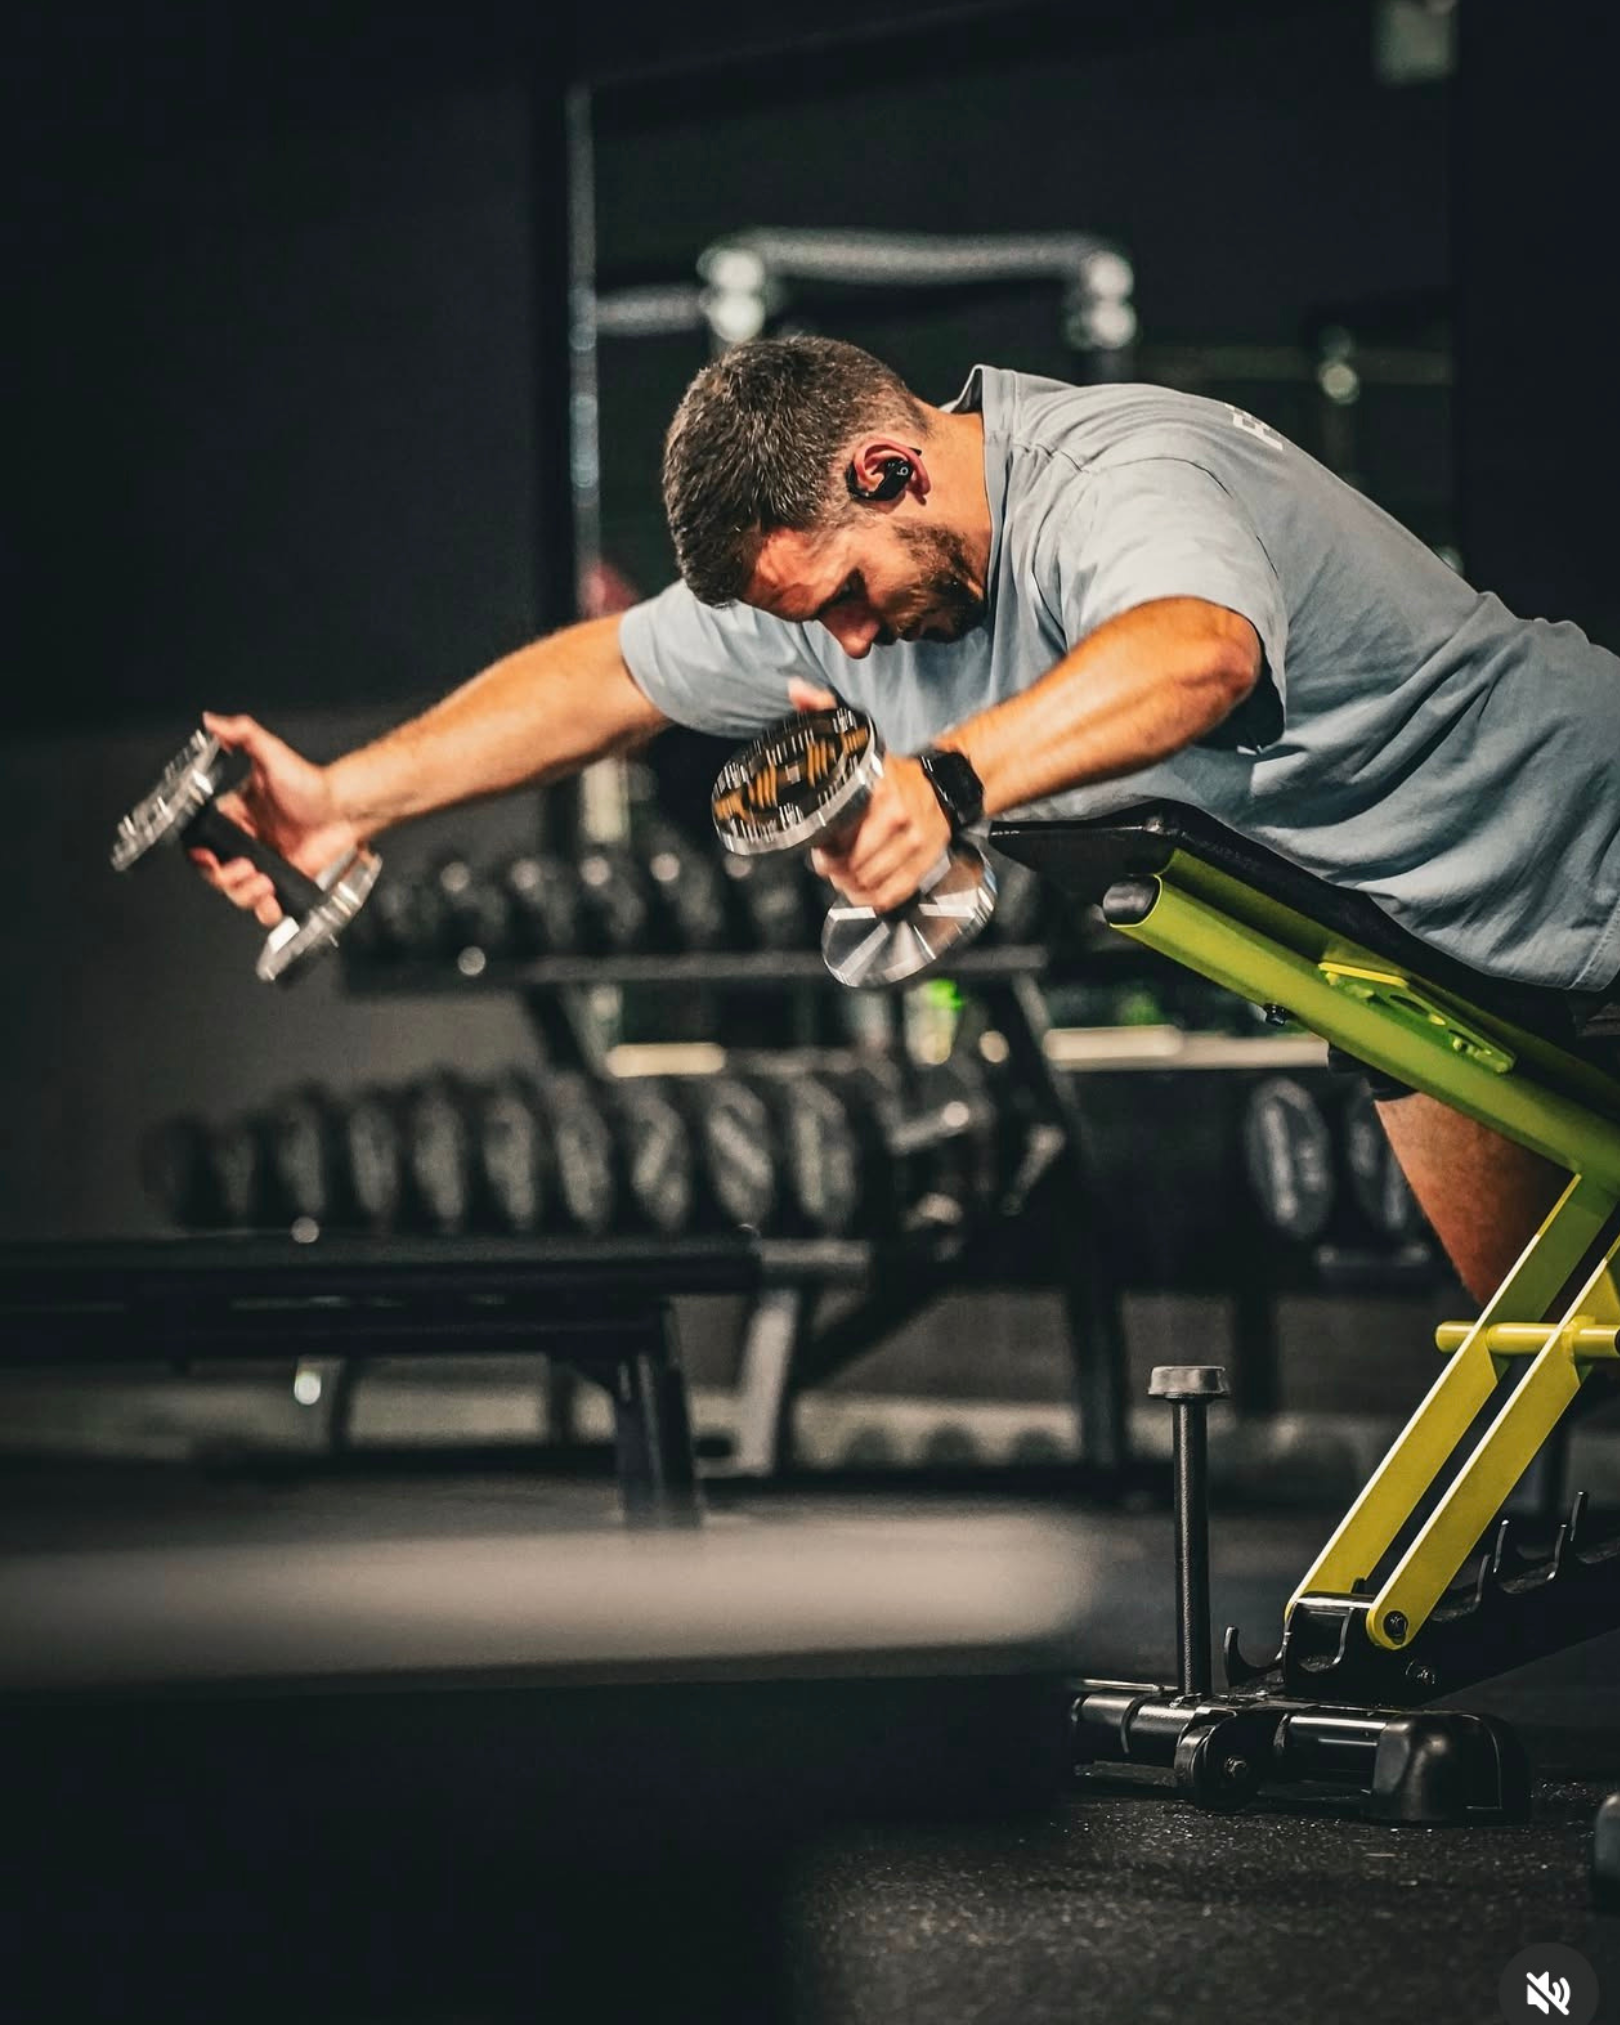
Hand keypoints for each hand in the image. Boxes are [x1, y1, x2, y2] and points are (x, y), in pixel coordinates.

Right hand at [189, 712, 363, 927]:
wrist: (344, 809)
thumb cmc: (312, 784)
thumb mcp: (272, 755)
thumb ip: (242, 735)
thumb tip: (213, 721)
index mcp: (236, 817)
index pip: (204, 842)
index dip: (200, 856)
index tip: (207, 857)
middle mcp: (247, 843)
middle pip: (217, 874)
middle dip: (225, 878)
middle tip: (246, 869)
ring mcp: (265, 864)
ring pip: (238, 893)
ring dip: (244, 894)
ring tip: (263, 882)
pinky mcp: (284, 881)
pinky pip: (266, 906)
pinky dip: (265, 910)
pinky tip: (272, 900)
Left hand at [787, 682, 952, 911]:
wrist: (946, 784)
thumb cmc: (894, 771)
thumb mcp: (861, 738)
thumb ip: (825, 712)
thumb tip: (795, 689)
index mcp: (877, 791)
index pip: (837, 834)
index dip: (820, 848)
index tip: (816, 844)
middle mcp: (898, 818)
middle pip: (850, 864)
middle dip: (831, 868)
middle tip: (826, 861)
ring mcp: (914, 843)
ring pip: (868, 882)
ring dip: (848, 885)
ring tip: (842, 875)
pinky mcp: (926, 863)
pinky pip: (891, 895)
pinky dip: (871, 899)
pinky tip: (862, 889)